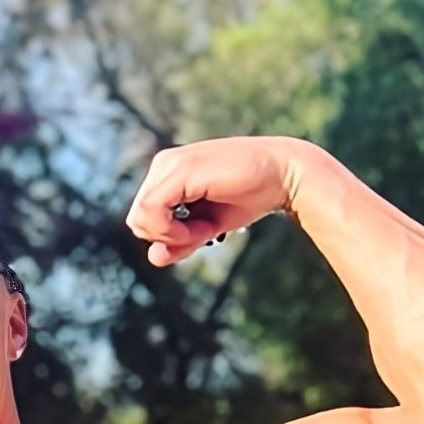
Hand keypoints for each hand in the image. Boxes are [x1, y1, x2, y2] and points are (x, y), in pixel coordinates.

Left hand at [125, 136, 327, 266]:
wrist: (286, 174)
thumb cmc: (251, 195)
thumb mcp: (208, 225)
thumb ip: (180, 241)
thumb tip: (154, 258)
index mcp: (168, 173)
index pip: (145, 216)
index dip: (167, 235)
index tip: (201, 232)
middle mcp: (164, 164)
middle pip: (138, 219)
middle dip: (167, 236)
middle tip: (205, 231)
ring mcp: (170, 165)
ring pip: (140, 217)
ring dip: (171, 235)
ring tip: (206, 228)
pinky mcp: (179, 171)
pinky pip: (151, 212)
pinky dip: (172, 230)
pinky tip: (202, 228)